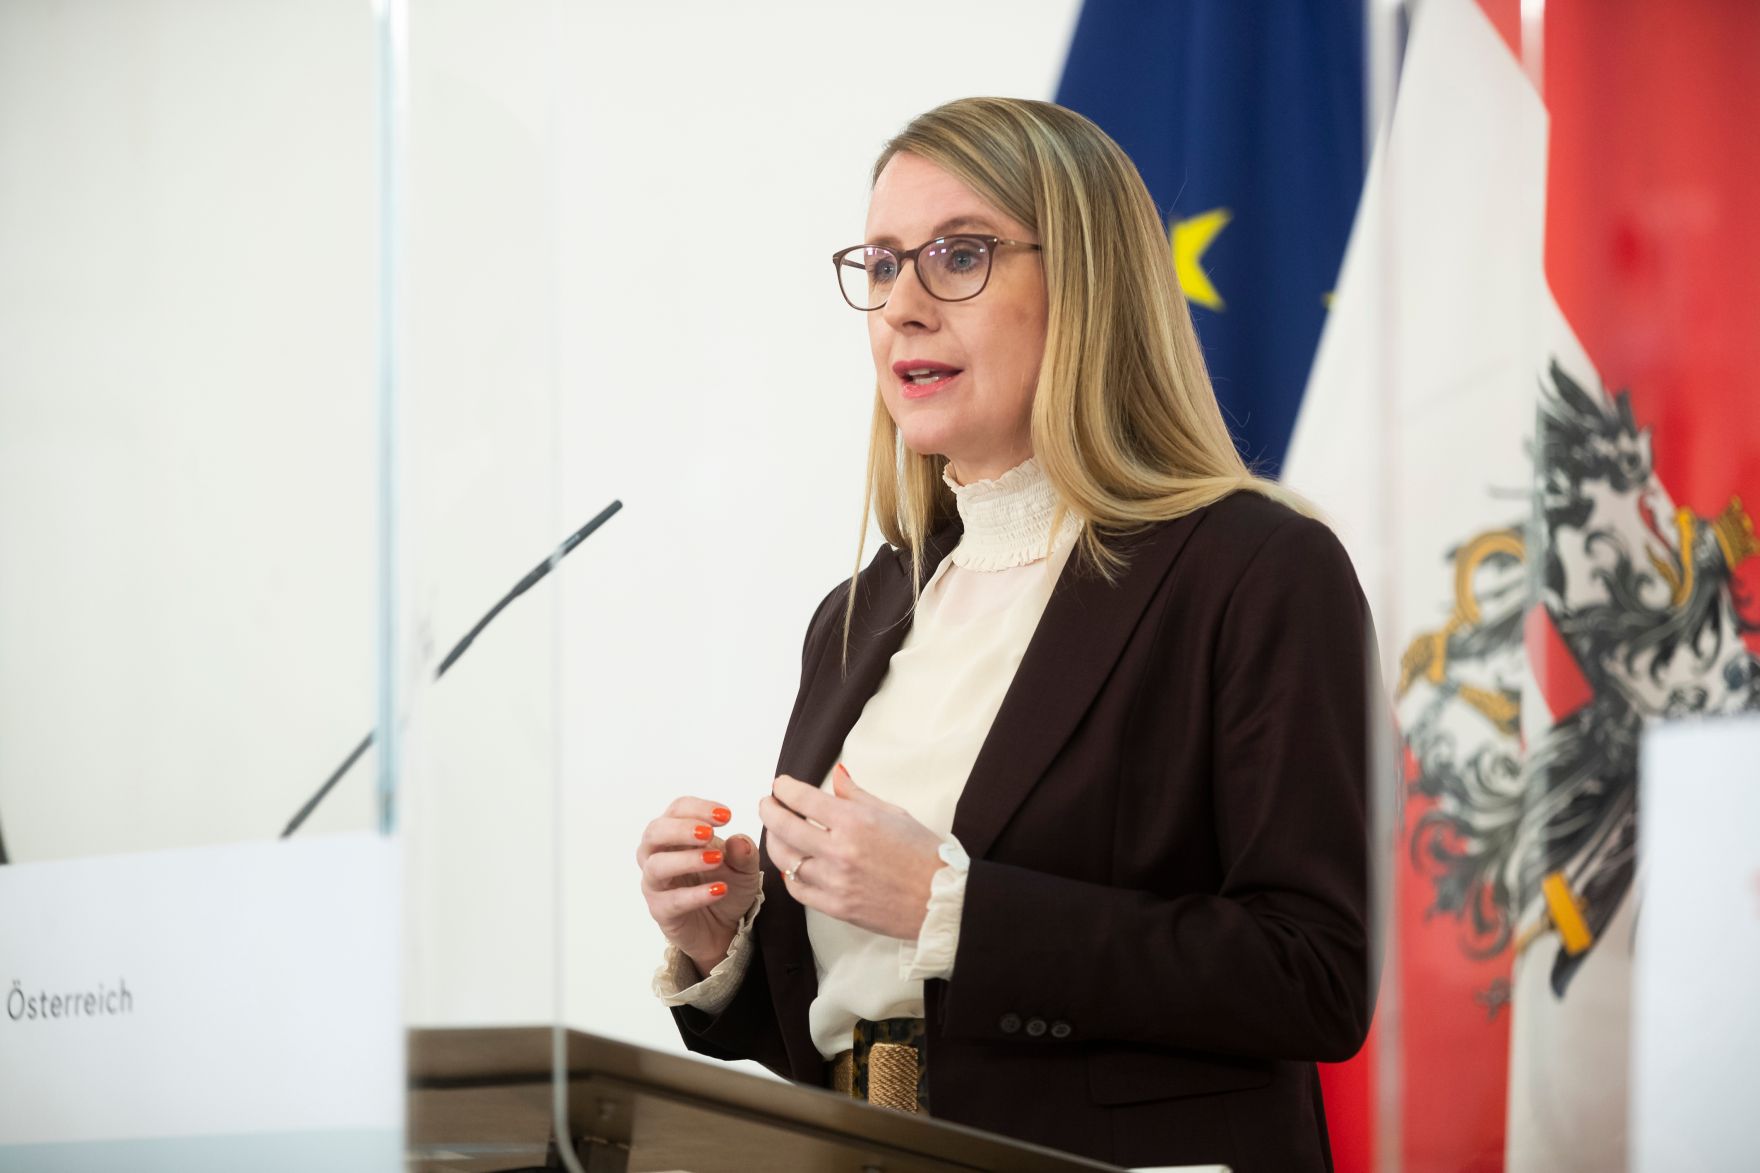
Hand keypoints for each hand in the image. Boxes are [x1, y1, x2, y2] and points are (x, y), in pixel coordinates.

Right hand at [636, 796, 761, 977]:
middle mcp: (658, 854)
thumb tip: (738, 841)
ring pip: (656, 865)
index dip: (699, 808)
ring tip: (716, 859)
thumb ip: (745, 852)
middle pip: (655, 832)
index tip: (726, 816)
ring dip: (686, 859)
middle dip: (681, 829)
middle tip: (709, 833)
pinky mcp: (661, 910)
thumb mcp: (745, 867)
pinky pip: (672, 901)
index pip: (677, 810)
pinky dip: (695, 894)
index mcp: (676, 834)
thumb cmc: (726, 884)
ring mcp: (656, 883)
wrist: (724, 927)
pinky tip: (719, 890)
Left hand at [758, 764, 944, 939]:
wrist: (942, 900)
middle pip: (784, 826)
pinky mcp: (836, 907)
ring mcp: (835, 881)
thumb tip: (838, 775)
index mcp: (855, 822)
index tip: (780, 785)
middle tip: (768, 804)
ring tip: (776, 833)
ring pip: (785, 858)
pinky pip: (798, 889)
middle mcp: (840, 851)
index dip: (784, 788)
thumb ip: (857, 795)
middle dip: (769, 810)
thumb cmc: (924, 855)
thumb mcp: (894, 814)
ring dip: (775, 841)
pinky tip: (792, 864)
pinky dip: (789, 874)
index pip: (803, 798)